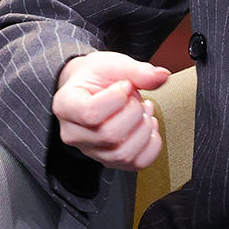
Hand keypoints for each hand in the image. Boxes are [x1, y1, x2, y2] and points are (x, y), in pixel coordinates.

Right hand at [52, 52, 170, 170]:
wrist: (91, 89)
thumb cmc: (96, 77)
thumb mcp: (113, 65)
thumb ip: (137, 71)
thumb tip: (162, 76)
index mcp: (65, 107)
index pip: (90, 114)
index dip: (117, 98)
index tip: (124, 85)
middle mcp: (73, 134)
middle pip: (109, 135)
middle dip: (133, 112)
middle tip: (134, 97)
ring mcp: (91, 151)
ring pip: (123, 154)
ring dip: (143, 129)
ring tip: (143, 110)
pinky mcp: (110, 161)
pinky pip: (137, 163)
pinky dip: (152, 145)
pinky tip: (148, 125)